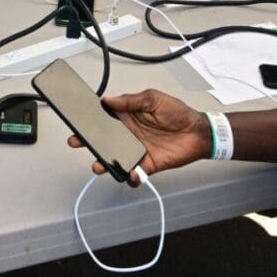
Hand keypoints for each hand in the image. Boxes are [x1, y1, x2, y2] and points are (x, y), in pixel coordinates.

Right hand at [67, 89, 210, 185]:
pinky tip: (131, 173)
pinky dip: (130, 178)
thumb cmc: (178, 113)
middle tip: (78, 142)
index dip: (91, 120)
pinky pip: (134, 175)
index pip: (104, 119)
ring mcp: (137, 151)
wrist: (198, 132)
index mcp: (128, 117)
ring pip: (115, 160)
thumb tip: (108, 99)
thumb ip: (131, 100)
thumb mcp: (153, 98)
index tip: (78, 121)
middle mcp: (129, 135)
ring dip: (105, 164)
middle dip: (89, 142)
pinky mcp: (147, 165)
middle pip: (104, 141)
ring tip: (99, 165)